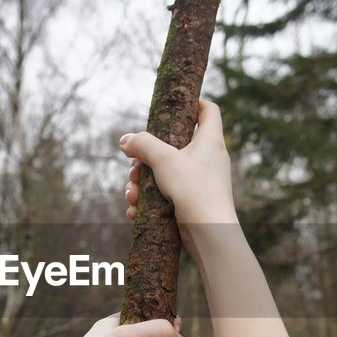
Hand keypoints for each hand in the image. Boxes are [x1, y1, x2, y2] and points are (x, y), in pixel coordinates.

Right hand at [121, 100, 235, 232]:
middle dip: (147, 157)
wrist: (210, 233)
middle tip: (133, 167)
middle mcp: (208, 159)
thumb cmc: (194, 190)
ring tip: (131, 195)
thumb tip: (126, 140)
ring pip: (166, 173)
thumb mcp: (164, 160)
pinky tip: (135, 211)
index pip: (208, 110)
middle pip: (174, 145)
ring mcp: (201, 181)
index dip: (193, 102)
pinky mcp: (193, 201)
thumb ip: (143, 144)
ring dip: (142, 183)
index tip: (172, 107)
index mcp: (210, 141)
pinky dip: (150, 201)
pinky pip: (167, 194)